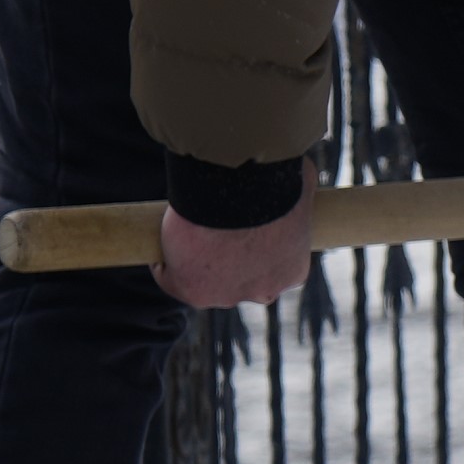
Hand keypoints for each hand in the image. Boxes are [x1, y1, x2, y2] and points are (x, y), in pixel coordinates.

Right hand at [157, 194, 316, 308]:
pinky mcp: (192, 291)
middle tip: (214, 224)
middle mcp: (263, 290)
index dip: (257, 245)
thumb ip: (300, 183)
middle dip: (230, 258)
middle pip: (242, 279)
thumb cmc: (276, 183)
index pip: (273, 266)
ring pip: (208, 284)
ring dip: (196, 261)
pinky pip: (171, 280)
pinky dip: (164, 264)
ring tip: (186, 230)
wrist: (242, 194)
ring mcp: (227, 295)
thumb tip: (298, 168)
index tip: (243, 225)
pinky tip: (162, 242)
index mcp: (292, 270)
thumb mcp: (300, 181)